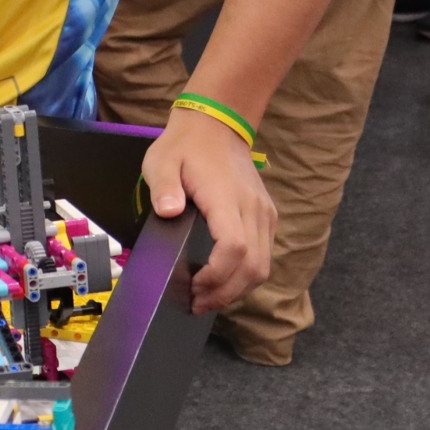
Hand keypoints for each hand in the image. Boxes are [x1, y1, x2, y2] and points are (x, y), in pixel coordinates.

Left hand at [142, 107, 276, 314]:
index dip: (218, 275)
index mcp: (227, 199)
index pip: (234, 248)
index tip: (193, 286)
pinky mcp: (266, 217)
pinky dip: (247, 275)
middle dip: (226, 292)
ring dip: (238, 289)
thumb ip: (164, 187)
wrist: (217, 126)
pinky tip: (223, 282)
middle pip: (254, 266)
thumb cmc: (185, 147)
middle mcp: (254, 209)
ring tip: (207, 298)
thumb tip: (168, 211)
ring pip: (264, 265)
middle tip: (196, 304)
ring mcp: (264, 214)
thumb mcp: (162, 161)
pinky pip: (264, 255)